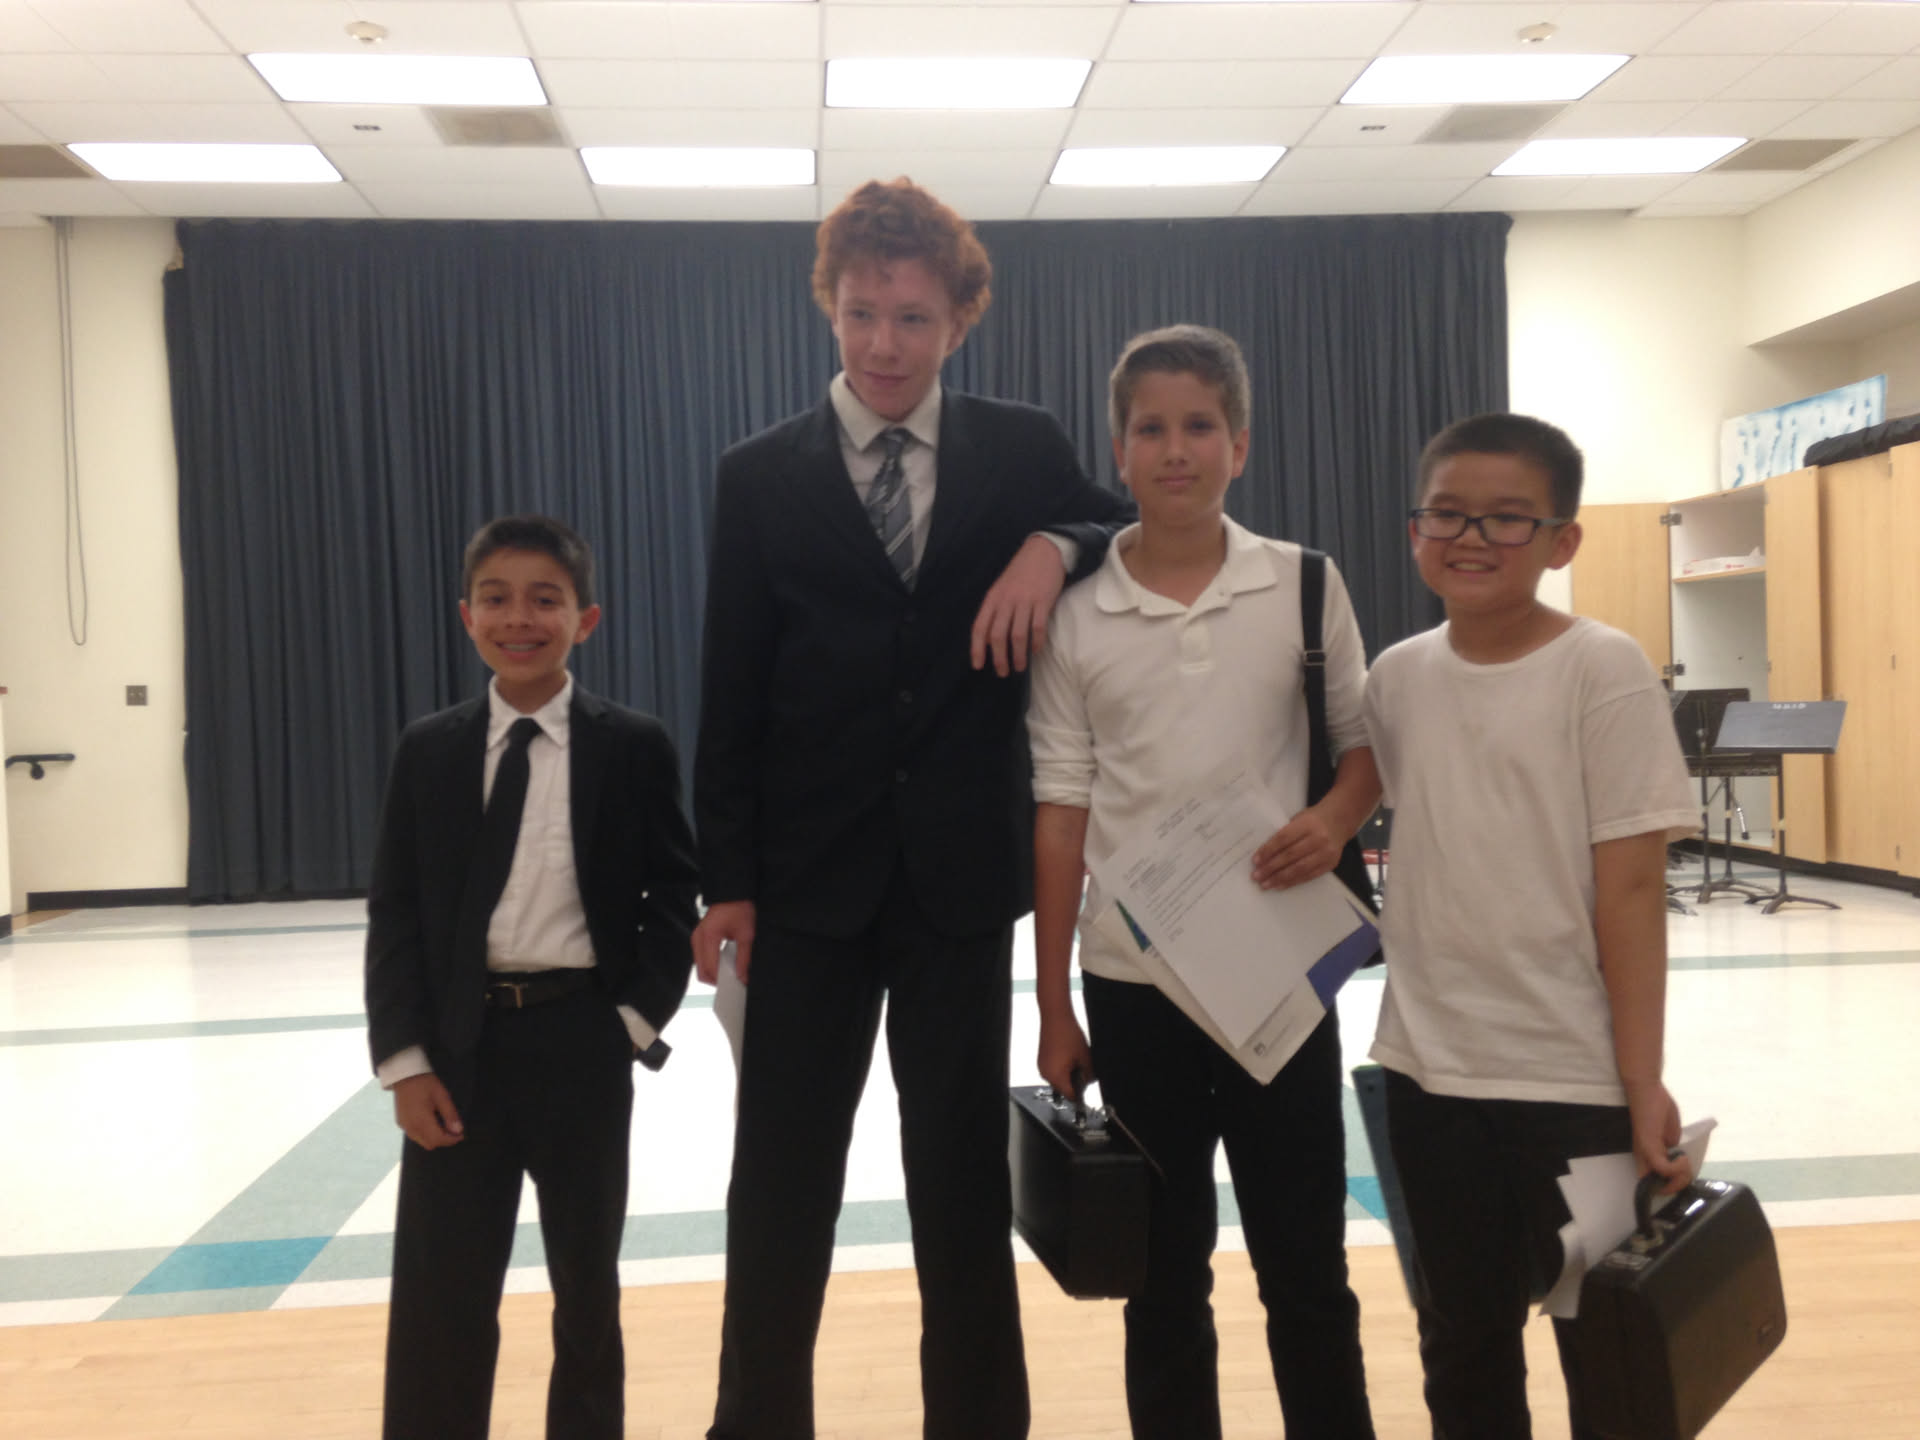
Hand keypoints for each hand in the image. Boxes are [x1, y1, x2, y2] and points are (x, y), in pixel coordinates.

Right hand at [393, 1073, 463, 1149]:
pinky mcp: (400, 1123)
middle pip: (430, 1144)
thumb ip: (450, 1115)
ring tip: (443, 1125)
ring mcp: (404, 1126)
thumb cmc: (425, 1084)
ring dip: (434, 1138)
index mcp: (421, 1120)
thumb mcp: (442, 1096)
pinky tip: (431, 1122)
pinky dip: (425, 1134)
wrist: (404, 1075)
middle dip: (443, 1140)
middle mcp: (411, 1127)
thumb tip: (458, 1131)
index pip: (438, 1139)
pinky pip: (414, 1135)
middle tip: (453, 1130)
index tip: (460, 1135)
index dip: (451, 1140)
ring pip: (422, 1141)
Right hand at [694, 900, 755, 985]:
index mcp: (709, 937)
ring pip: (700, 967)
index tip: (734, 986)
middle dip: (716, 981)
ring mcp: (696, 938)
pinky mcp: (698, 938)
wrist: (732, 893)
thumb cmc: (739, 909)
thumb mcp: (746, 934)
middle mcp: (698, 939)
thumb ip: (743, 958)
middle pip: (701, 971)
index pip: (711, 968)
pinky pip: (701, 959)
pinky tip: (724, 964)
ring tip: (729, 973)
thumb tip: (742, 977)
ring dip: (713, 974)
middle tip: (732, 983)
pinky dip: (711, 965)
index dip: (722, 980)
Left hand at [971, 535, 1066, 676]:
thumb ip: (996, 610)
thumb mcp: (1001, 588)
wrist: (1043, 551)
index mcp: (993, 598)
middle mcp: (1006, 601)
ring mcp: (1024, 601)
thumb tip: (992, 638)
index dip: (977, 648)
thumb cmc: (1021, 572)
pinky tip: (1036, 650)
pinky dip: (1036, 643)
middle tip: (1002, 672)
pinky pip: (1037, 628)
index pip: (980, 627)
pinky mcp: (1043, 602)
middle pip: (997, 636)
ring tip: (1020, 667)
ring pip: (1017, 636)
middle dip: (999, 658)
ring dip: (1018, 655)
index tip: (978, 665)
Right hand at [1037, 1013, 1094, 1100]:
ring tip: (1075, 1059)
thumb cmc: (1068, 1034)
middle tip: (1083, 1068)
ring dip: (1068, 1074)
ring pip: (1058, 1079)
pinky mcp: (1042, 1060)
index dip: (1080, 1095)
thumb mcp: (1085, 1057)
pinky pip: (1053, 1070)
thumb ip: (1089, 1074)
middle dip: (1074, 1082)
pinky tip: (1068, 1055)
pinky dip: (1061, 1068)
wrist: (1056, 1017)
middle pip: (1063, 1088)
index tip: (1086, 1090)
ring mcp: (1042, 1067)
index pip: (1070, 1096)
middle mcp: (1046, 1074)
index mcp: (1056, 1076)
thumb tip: (1089, 1081)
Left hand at [1252, 806, 1340, 889]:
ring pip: (1299, 869)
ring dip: (1280, 878)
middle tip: (1256, 876)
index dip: (1268, 850)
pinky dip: (1293, 882)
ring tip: (1265, 884)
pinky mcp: (1330, 864)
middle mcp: (1318, 838)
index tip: (1255, 861)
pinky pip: (1309, 876)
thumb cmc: (1313, 819)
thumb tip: (1263, 854)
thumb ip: (1284, 833)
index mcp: (1307, 823)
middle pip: (1290, 856)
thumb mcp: (1298, 818)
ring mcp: (1326, 853)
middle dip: (1271, 868)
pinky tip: (1280, 885)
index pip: (1283, 839)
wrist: (1340, 820)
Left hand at [1626, 1079, 1687, 1194]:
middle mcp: (1645, 1157)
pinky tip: (1683, 1158)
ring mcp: (1646, 1152)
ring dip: (1680, 1177)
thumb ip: (1672, 1149)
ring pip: (1663, 1180)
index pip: (1655, 1181)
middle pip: (1660, 1186)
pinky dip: (1676, 1169)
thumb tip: (1679, 1162)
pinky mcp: (1649, 1146)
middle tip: (1686, 1170)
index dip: (1670, 1186)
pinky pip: (1663, 1168)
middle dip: (1678, 1186)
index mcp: (1649, 1155)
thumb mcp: (1670, 1134)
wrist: (1647, 1089)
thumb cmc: (1657, 1107)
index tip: (1683, 1179)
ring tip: (1685, 1162)